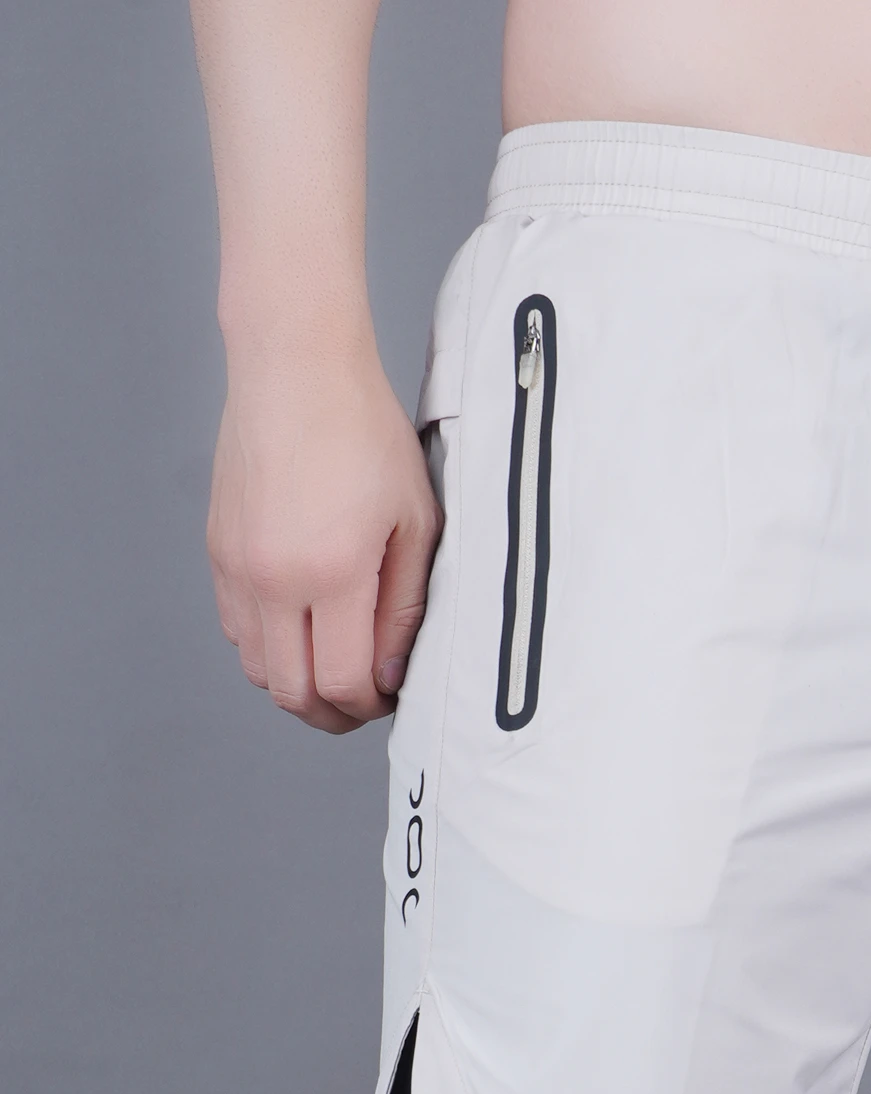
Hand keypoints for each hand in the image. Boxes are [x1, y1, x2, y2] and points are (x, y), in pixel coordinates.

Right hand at [206, 341, 440, 733]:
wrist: (295, 366)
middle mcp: (273, 578)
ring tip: (334, 666)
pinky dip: (269, 648)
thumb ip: (405, 608)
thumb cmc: (364, 432)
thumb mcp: (415, 522)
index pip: (342, 684)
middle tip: (364, 700)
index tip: (392, 695)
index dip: (371, 706)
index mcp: (330, 573)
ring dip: (298, 683)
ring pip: (259, 670)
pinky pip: (238, 631)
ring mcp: (238, 567)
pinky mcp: (218, 550)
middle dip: (333, 713)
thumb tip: (392, 675)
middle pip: (292, 694)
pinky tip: (302, 629)